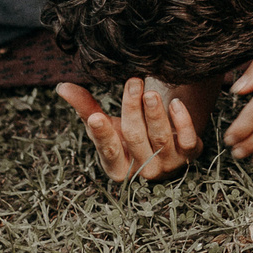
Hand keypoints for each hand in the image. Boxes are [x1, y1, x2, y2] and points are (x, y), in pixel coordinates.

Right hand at [57, 77, 212, 180]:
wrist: (166, 145)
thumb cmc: (129, 136)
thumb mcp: (108, 125)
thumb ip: (85, 108)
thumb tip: (61, 87)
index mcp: (118, 167)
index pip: (108, 151)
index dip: (102, 135)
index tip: (96, 117)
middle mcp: (143, 170)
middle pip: (135, 138)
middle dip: (132, 109)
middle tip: (133, 81)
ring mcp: (168, 164)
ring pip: (161, 139)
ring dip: (155, 113)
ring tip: (150, 91)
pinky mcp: (190, 154)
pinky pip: (188, 140)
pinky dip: (183, 122)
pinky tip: (176, 103)